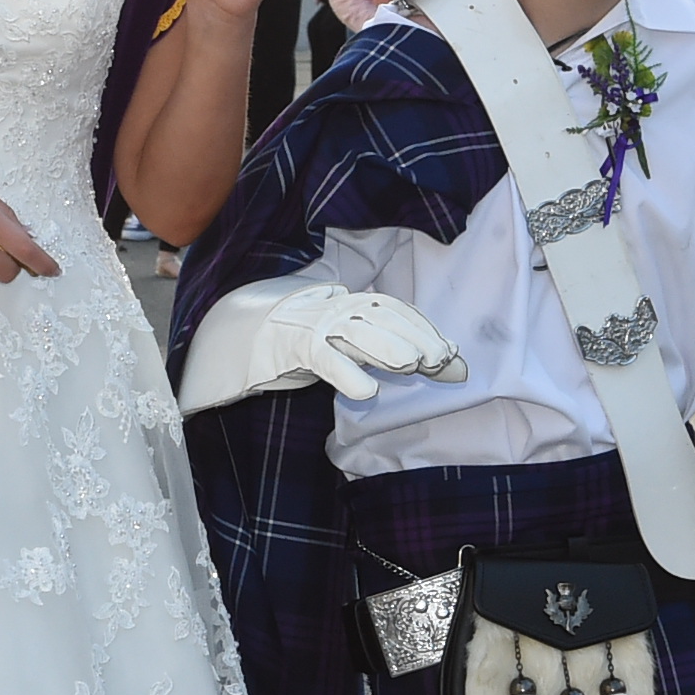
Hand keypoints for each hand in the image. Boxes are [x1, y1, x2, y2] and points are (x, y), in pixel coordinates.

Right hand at [266, 283, 465, 400]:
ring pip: (355, 330)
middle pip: (382, 315)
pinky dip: (345, 372)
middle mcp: (336, 308)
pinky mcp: (292, 346)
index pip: (395, 310)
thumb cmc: (302, 342)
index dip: (424, 329)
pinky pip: (322, 357)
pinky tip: (365, 391)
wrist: (241, 337)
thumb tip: (444, 359)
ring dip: (386, 345)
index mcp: (350, 304)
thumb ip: (386, 347)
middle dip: (415, 335)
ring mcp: (313, 324)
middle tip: (440, 361)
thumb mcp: (345, 342)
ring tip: (411, 364)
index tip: (453, 355)